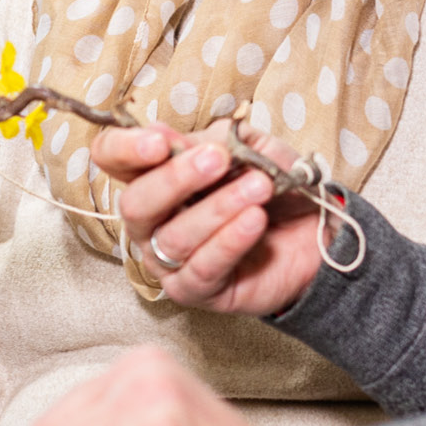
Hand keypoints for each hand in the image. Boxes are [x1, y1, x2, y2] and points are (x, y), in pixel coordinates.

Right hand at [90, 122, 321, 315]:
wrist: (313, 231)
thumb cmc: (271, 186)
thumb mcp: (248, 148)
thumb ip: (211, 141)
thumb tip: (167, 135)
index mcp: (152, 175)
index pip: (112, 159)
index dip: (125, 149)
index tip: (160, 141)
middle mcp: (150, 220)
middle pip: (135, 203)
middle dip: (175, 179)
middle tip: (217, 160)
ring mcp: (168, 260)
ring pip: (174, 237)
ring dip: (219, 207)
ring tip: (259, 187)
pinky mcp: (196, 290)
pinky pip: (203, 268)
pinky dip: (230, 241)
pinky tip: (255, 221)